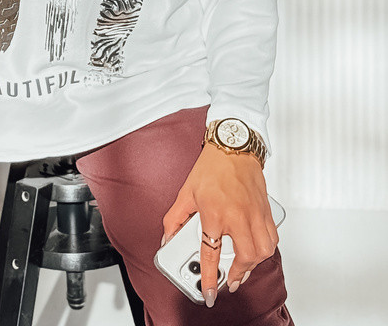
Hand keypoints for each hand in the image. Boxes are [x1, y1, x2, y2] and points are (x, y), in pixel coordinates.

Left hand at [161, 143, 277, 306]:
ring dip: (254, 264)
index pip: (211, 254)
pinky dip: (265, 249)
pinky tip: (256, 249)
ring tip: (243, 267)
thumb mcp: (186, 192)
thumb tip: (167, 238)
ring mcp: (255, 213)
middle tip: (230, 280)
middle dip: (238, 274)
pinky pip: (272, 237)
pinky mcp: (266, 210)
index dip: (210, 277)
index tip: (209, 292)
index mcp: (215, 213)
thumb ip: (174, 219)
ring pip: (263, 250)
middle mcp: (238, 216)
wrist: (233, 146)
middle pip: (245, 257)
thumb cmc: (211, 167)